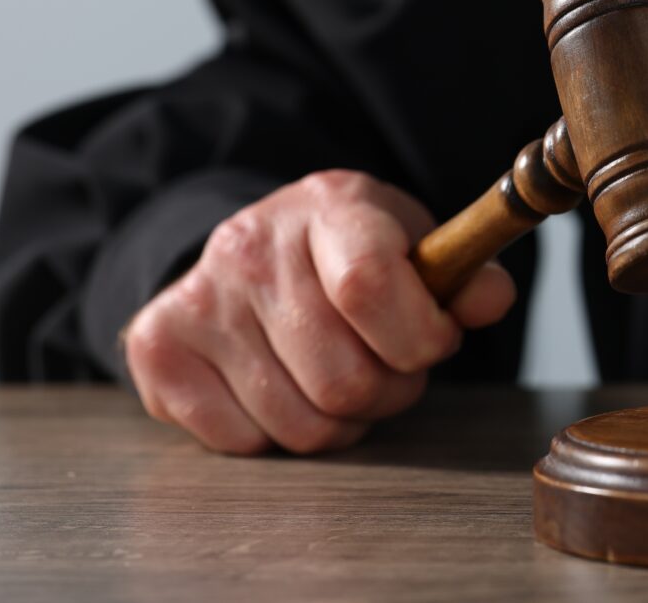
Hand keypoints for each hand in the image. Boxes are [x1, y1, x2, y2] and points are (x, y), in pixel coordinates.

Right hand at [123, 170, 515, 454]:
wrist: (257, 243)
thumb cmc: (351, 251)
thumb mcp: (416, 241)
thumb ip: (463, 274)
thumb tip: (488, 298)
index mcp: (331, 205)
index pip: (370, 287)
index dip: (419, 338)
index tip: (433, 343)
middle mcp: (252, 245)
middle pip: (341, 377)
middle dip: (388, 392)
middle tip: (389, 370)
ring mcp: (199, 297)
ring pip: (298, 422)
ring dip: (340, 422)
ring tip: (342, 381)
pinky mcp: (158, 348)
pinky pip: (241, 441)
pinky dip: (278, 436)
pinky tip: (288, 390)